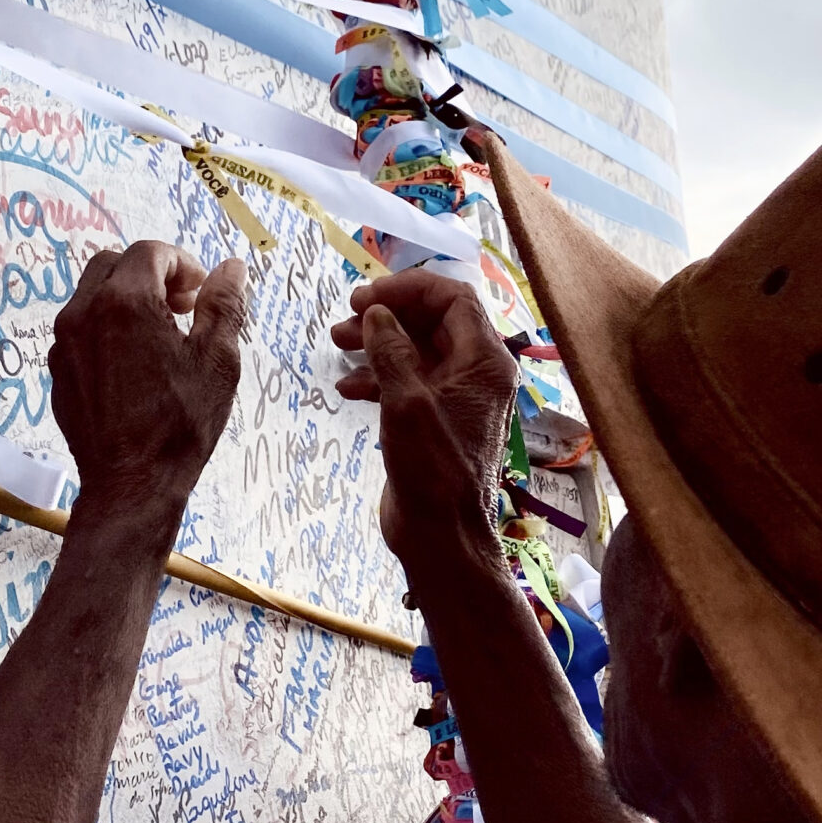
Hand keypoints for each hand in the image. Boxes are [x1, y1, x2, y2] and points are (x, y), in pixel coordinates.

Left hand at [49, 242, 247, 536]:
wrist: (131, 483)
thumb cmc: (180, 424)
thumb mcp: (217, 361)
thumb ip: (224, 305)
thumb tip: (232, 268)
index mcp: (125, 302)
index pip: (151, 252)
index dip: (183, 264)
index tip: (202, 293)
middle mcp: (84, 312)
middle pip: (114, 264)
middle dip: (151, 274)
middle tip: (182, 308)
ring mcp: (64, 342)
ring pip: (92, 294)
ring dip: (127, 299)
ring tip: (160, 337)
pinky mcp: (58, 370)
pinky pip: (80, 329)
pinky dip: (107, 328)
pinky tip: (135, 365)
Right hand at [330, 270, 517, 564]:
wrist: (440, 534)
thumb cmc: (431, 468)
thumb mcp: (406, 402)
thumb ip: (391, 350)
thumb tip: (377, 313)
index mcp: (485, 361)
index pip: (453, 298)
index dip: (409, 288)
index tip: (366, 296)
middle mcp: (477, 373)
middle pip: (432, 322)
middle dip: (387, 316)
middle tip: (345, 320)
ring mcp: (457, 397)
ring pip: (416, 351)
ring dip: (377, 344)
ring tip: (336, 344)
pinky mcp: (436, 419)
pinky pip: (409, 381)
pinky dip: (379, 377)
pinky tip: (347, 387)